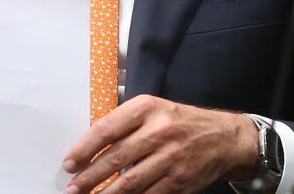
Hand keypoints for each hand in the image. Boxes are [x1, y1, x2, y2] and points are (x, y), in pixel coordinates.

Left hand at [61, 95, 258, 193]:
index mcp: (148, 108)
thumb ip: (126, 122)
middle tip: (73, 187)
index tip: (69, 162)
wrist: (224, 138)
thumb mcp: (155, 109)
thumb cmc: (181, 122)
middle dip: (89, 176)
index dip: (84, 149)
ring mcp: (171, 157)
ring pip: (129, 182)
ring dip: (104, 193)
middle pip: (115, 158)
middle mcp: (160, 131)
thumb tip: (89, 146)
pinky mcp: (179, 180)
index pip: (107, 129)